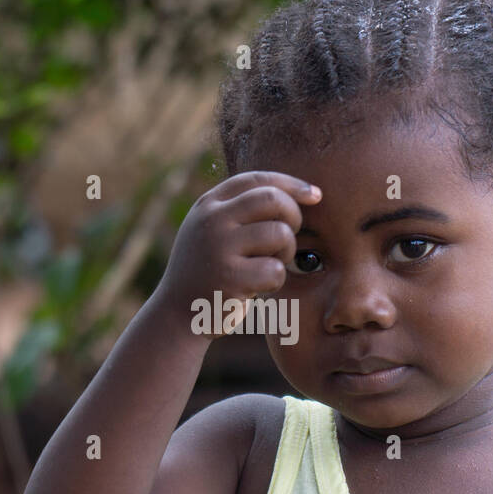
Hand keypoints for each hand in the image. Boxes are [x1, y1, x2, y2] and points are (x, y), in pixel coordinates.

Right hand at [152, 170, 320, 341]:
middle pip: (273, 199)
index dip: (292, 184)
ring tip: (270, 264)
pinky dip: (275, 281)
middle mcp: (211, 220)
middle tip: (288, 238)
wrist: (176, 314)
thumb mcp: (212, 230)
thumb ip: (242, 209)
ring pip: (280, 233)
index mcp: (208, 204)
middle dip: (294, 216)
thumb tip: (302, 192)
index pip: (258, 179)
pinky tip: (258, 287)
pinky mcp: (230, 278)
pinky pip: (276, 270)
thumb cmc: (208, 270)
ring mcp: (219, 248)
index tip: (315, 195)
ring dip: (286, 252)